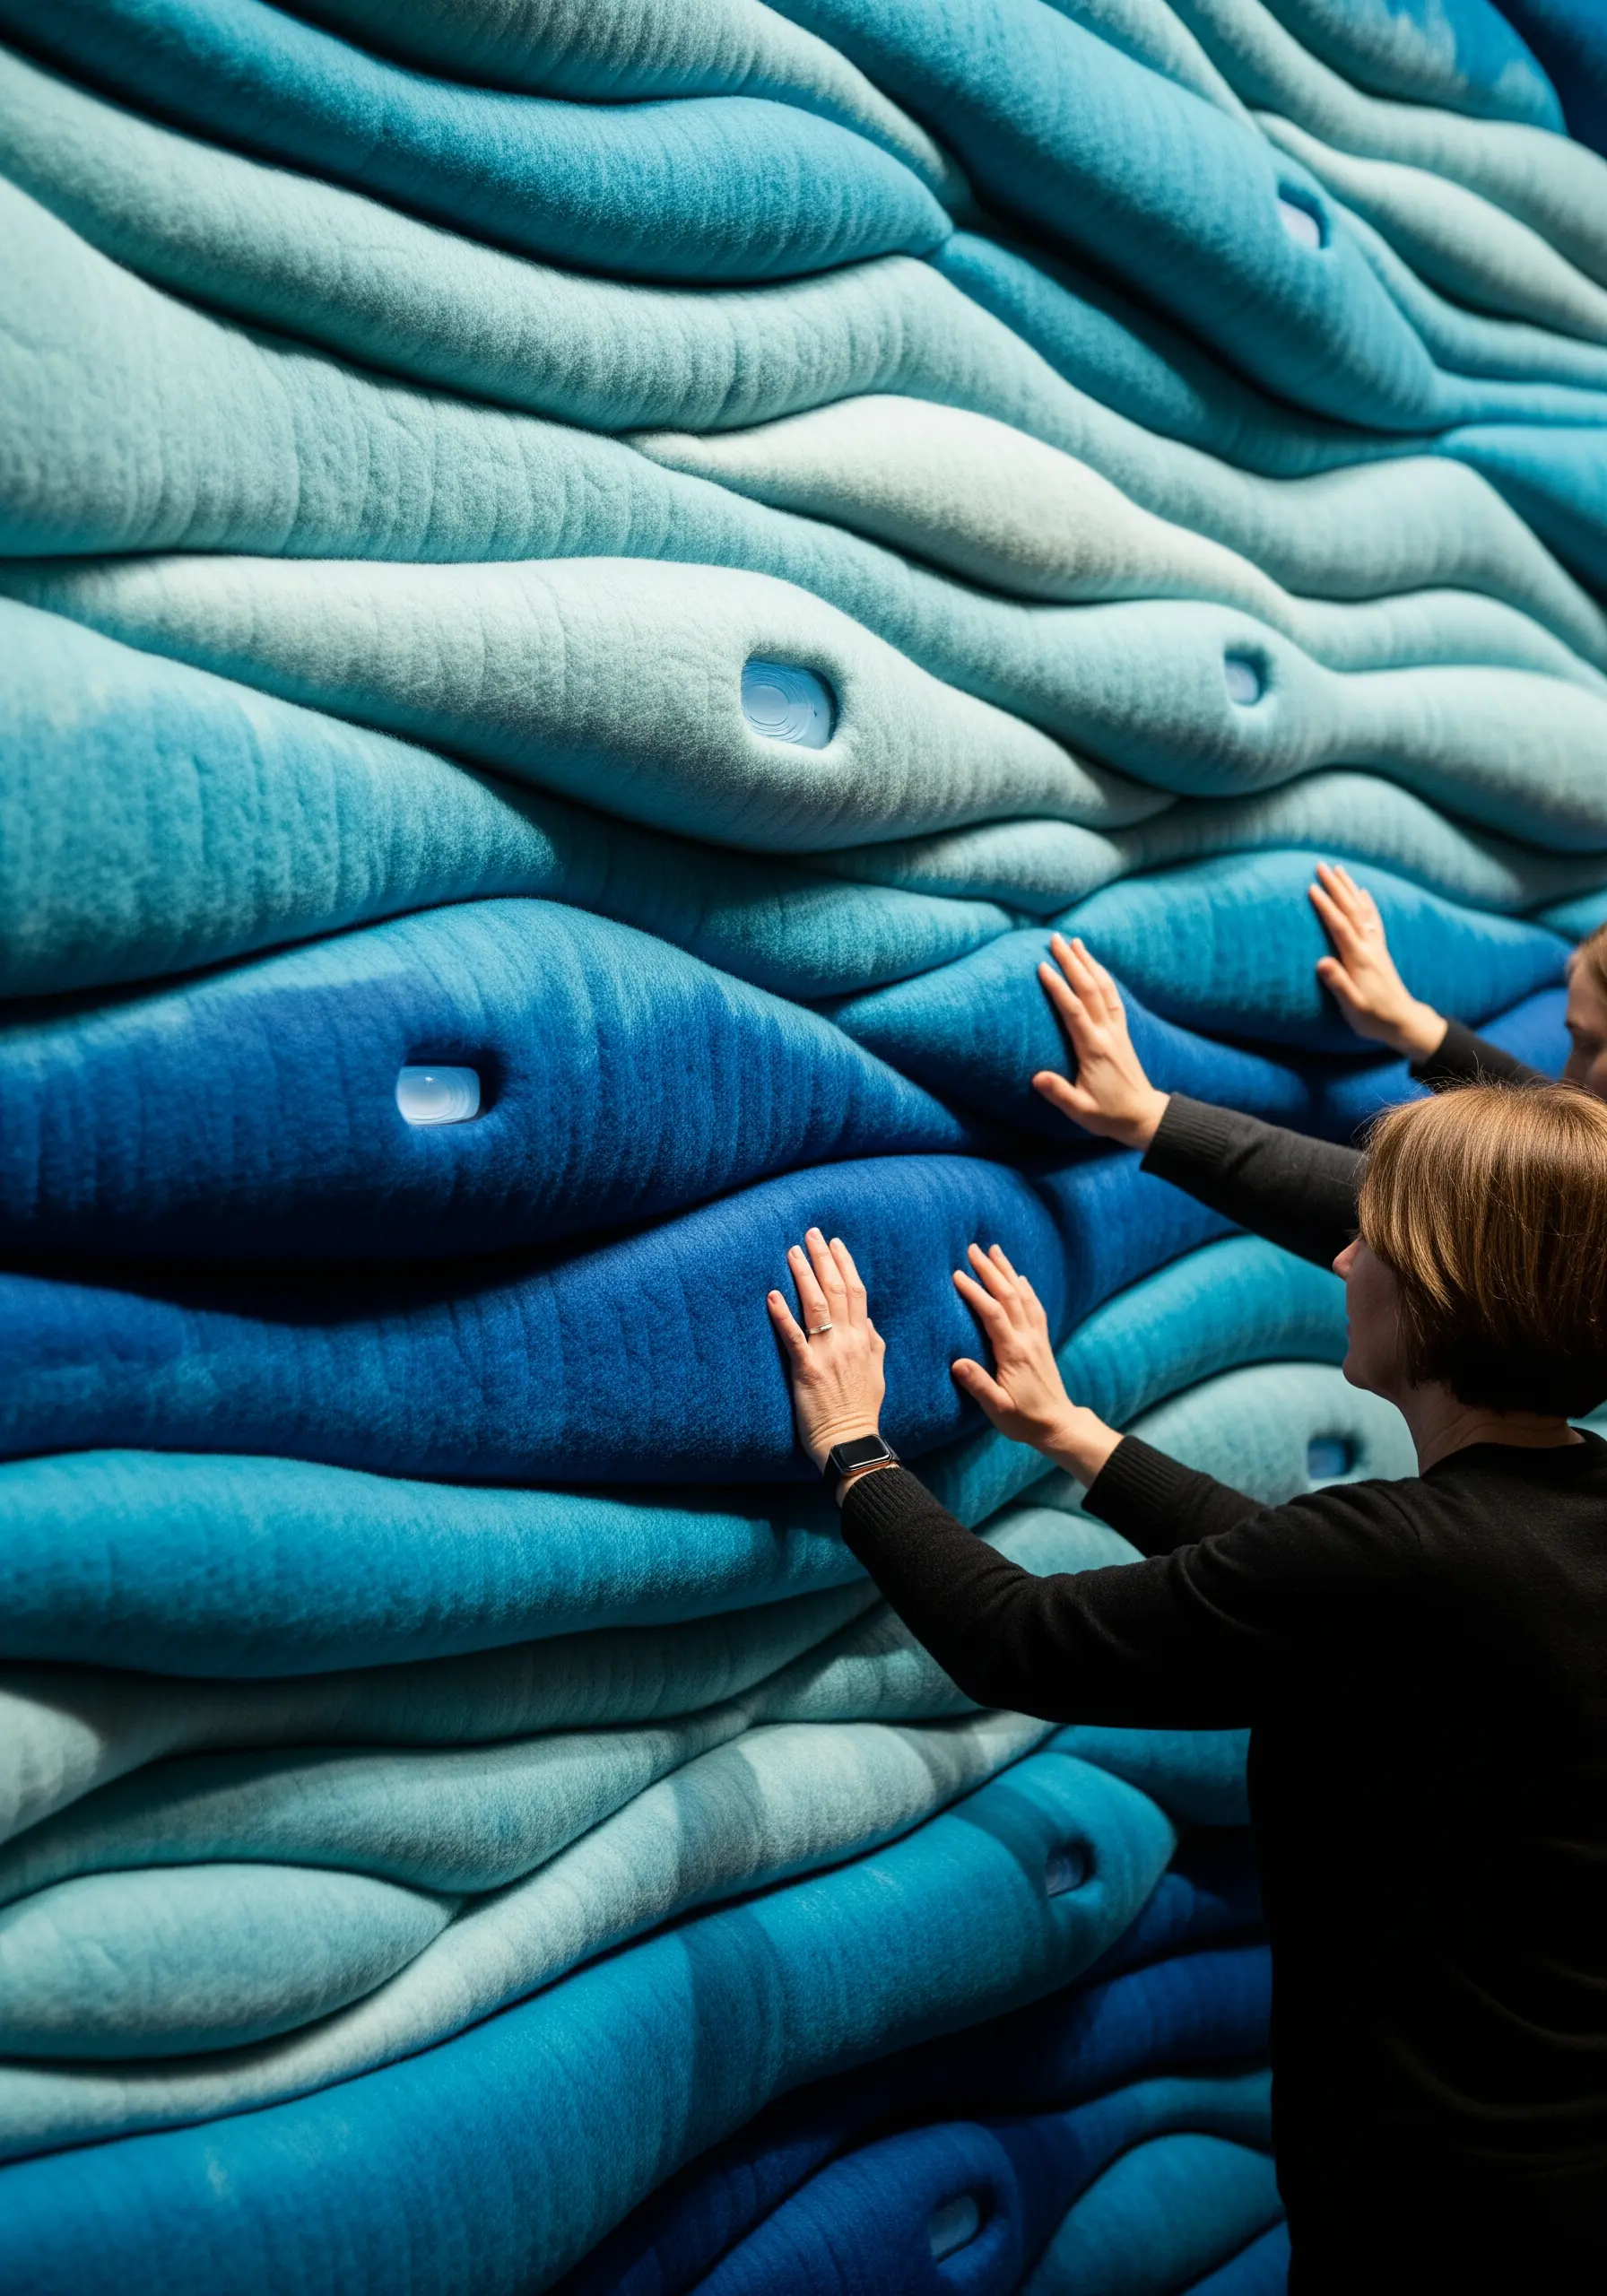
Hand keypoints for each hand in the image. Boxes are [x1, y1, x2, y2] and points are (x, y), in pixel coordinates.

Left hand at [767, 1229, 886, 1475]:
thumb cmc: (862, 1411)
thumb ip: (874, 1345)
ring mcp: (827, 1354)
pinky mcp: (806, 1370)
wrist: (852, 1442)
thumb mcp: (877, 1374)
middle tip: (811, 1233)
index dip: (845, 1265)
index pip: (856, 1292)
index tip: (836, 1243)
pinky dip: (782, 1314)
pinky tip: (772, 1294)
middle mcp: (847, 1341)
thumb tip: (868, 1323)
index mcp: (864, 1340)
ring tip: (792, 1252)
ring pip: (815, 1305)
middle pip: (836, 1290)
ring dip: (803, 1275)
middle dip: (823, 1259)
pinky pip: (793, 1337)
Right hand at [951, 1243, 1121, 1486]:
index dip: (975, 1292)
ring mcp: (1037, 1339)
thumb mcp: (998, 1409)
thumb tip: (957, 1363)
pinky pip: (1035, 1307)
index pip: (992, 1314)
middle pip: (1009, 1296)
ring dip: (1008, 1272)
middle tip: (973, 1248)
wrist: (1058, 1425)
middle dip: (990, 1270)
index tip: (957, 1274)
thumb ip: (978, 1385)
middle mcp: (1027, 1340)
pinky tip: (1020, 1278)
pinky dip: (1027, 1288)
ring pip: (1023, 1296)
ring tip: (995, 1251)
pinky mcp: (1042, 1342)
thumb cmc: (1024, 1420)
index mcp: (1013, 1353)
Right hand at [1032, 934, 1168, 1150]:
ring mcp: (1117, 1031)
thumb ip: (1059, 1093)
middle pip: (1089, 990)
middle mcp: (1107, 1034)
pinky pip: (1113, 997)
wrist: (1144, 1115)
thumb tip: (1037, 1077)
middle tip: (1055, 939)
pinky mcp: (1121, 1033)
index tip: (1042, 966)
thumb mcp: (1080, 1111)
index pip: (1073, 1011)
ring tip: (1075, 942)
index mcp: (1093, 1049)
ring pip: (1103, 988)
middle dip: (1072, 962)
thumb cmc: (1109, 1114)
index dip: (1058, 987)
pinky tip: (1095, 967)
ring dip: (1089, 963)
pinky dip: (1103, 977)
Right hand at [1309, 862, 1445, 1060]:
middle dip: (1336, 887)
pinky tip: (1363, 893)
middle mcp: (1368, 947)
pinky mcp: (1379, 950)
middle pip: (1351, 910)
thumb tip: (1321, 962)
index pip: (1339, 926)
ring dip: (1350, 888)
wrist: (1402, 1021)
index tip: (1311, 887)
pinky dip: (1367, 903)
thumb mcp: (1352, 1006)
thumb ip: (1338, 984)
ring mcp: (1375, 947)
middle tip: (1321, 866)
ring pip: (1362, 910)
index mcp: (1358, 959)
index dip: (1325, 906)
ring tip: (1340, 870)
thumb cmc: (1373, 1018)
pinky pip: (1373, 920)